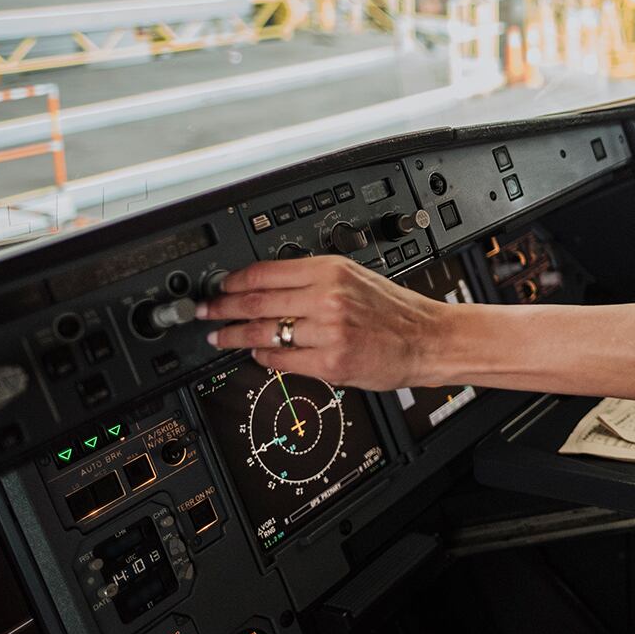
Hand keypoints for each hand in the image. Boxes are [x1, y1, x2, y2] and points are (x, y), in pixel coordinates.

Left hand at [197, 256, 454, 391]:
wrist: (428, 339)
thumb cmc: (395, 311)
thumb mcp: (355, 278)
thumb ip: (312, 279)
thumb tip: (265, 287)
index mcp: (331, 270)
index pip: (264, 272)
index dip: (232, 282)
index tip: (218, 288)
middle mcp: (328, 298)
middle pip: (255, 302)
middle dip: (221, 309)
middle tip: (207, 313)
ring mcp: (328, 332)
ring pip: (263, 333)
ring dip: (234, 336)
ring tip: (221, 338)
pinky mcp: (331, 363)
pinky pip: (281, 361)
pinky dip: (263, 358)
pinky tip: (258, 354)